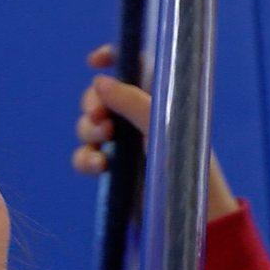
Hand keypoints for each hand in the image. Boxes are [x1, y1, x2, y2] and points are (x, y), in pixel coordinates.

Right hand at [72, 44, 240, 219]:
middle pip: (101, 94)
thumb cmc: (185, 163)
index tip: (95, 61)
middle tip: (100, 119)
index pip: (134, 63)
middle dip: (92, 102)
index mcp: (159, 96)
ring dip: (86, 131)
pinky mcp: (114, 168)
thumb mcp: (161, 123)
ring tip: (101, 146)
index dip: (113, 56)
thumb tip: (99, 80)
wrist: (184, 213)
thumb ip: (131, 99)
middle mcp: (140, 114)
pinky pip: (86, 155)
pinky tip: (96, 167)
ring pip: (89, 124)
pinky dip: (85, 158)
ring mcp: (126, 141)